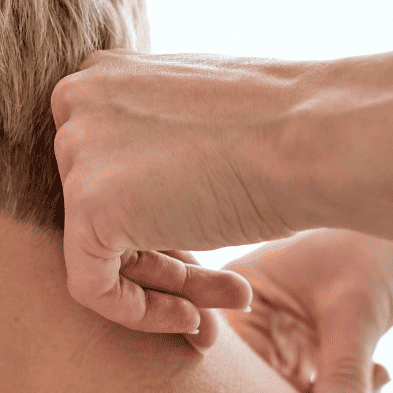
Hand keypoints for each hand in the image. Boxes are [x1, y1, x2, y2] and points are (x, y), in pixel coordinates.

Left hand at [51, 50, 318, 337]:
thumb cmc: (286, 130)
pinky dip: (140, 314)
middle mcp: (76, 103)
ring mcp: (76, 151)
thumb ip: (160, 141)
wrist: (316, 140)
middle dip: (164, 259)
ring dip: (169, 288)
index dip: (158, 222)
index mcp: (104, 74)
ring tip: (229, 302)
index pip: (107, 173)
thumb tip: (144, 187)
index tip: (206, 250)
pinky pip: (92, 287)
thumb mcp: (205, 120)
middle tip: (224, 289)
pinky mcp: (86, 206)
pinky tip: (194, 318)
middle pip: (103, 212)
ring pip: (102, 252)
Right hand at [224, 229, 392, 392]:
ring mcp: (277, 336)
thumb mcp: (357, 312)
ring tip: (373, 380)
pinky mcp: (306, 350)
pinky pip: (317, 391)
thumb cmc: (377, 250)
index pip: (233, 365)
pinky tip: (378, 373)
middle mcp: (247, 318)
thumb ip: (345, 372)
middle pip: (258, 388)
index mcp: (238, 294)